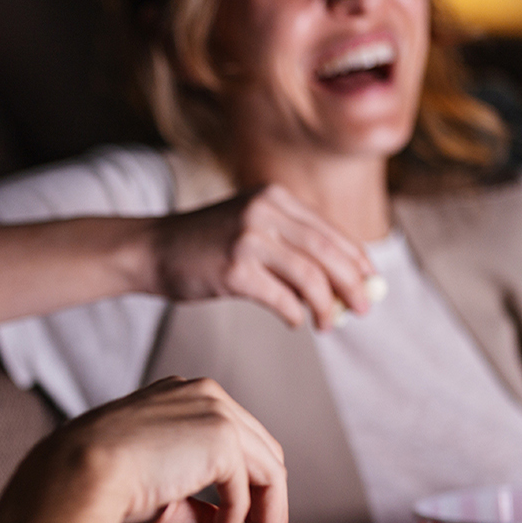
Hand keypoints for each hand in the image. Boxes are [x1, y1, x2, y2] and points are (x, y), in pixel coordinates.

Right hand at [38, 377, 288, 522]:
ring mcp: (218, 412)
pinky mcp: (222, 438)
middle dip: (268, 508)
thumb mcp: (161, 494)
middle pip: (264, 456)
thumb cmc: (100, 479)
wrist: (79, 472)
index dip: (254, 488)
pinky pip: (243, 496)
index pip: (241, 442)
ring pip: (267, 475)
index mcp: (187, 397)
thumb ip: (198, 510)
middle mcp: (207, 396)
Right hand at [151, 184, 377, 331]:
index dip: (357, 260)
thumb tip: (342, 282)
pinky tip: (296, 321)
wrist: (151, 249)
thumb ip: (291, 245)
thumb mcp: (250, 226)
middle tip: (363, 310)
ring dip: (326, 307)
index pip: (330, 231)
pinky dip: (296, 314)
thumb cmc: (204, 245)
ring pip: (310, 277)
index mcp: (274, 198)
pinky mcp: (234, 269)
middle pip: (328, 253)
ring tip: (328, 324)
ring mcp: (248, 239)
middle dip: (352, 286)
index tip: (370, 283)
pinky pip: (282, 298)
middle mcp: (265, 212)